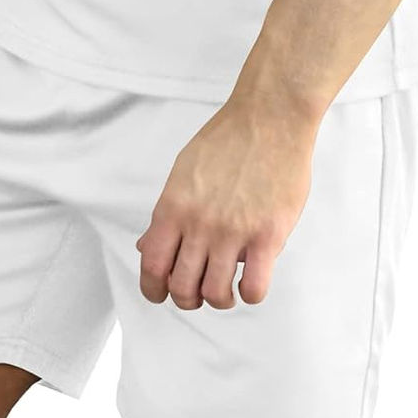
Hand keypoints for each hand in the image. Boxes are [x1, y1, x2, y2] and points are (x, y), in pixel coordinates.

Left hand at [136, 92, 318, 309]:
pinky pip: (254, 287)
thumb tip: (146, 248)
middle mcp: (199, 223)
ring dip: (221, 300)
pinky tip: (252, 282)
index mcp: (173, 207)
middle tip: (200, 291)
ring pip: (216, 294)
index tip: (162, 294)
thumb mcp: (184, 173)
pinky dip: (250, 294)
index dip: (154, 290)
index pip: (152, 266)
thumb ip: (166, 215)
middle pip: (182, 287)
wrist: (270, 118)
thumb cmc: (228, 141)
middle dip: (188, 299)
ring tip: (228, 291)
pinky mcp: (268, 235)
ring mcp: (234, 231)